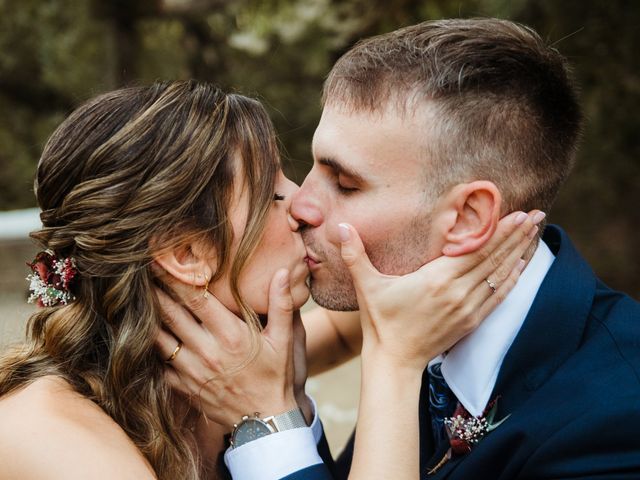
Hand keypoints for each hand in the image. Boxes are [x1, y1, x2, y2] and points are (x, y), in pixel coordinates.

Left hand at [154, 268, 298, 428]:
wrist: (265, 423)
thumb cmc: (275, 376)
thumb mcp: (284, 341)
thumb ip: (281, 305)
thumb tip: (282, 272)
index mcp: (231, 336)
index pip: (196, 300)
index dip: (176, 277)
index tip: (162, 259)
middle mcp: (207, 351)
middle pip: (170, 313)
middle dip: (154, 289)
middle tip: (140, 269)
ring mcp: (191, 370)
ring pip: (159, 337)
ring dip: (146, 316)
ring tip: (135, 296)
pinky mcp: (183, 386)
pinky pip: (158, 364)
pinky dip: (149, 346)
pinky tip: (141, 332)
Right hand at [338, 210, 543, 371]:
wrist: (395, 361)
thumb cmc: (381, 322)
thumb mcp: (366, 286)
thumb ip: (355, 254)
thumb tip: (340, 226)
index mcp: (436, 279)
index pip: (476, 249)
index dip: (499, 231)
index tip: (519, 213)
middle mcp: (458, 292)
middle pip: (494, 258)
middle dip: (517, 235)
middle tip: (538, 214)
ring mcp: (468, 308)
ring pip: (501, 275)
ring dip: (519, 253)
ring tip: (536, 232)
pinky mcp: (472, 321)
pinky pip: (499, 296)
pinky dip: (513, 279)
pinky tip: (523, 265)